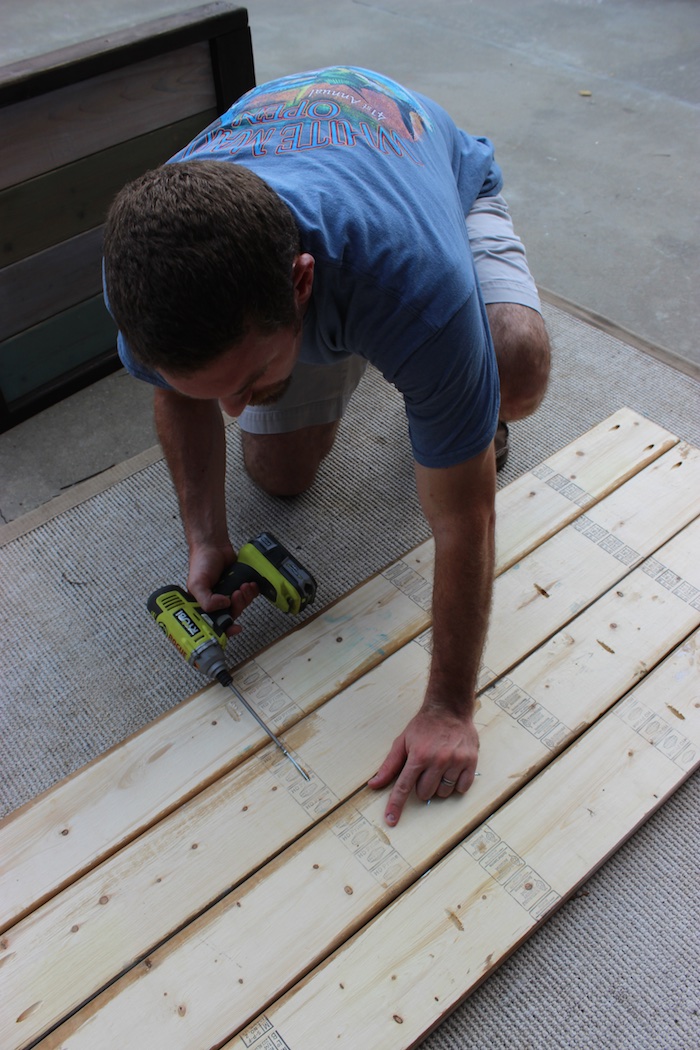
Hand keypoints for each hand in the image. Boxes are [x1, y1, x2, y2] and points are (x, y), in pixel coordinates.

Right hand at [187, 541, 258, 635]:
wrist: (213, 546)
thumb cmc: (201, 564)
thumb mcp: (197, 584)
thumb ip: (206, 600)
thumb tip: (225, 605)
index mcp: (203, 607)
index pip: (215, 625)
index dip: (226, 630)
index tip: (236, 628)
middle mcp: (216, 604)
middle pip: (232, 615)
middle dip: (238, 606)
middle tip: (236, 593)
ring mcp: (228, 595)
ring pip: (242, 606)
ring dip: (245, 598)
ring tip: (243, 585)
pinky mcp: (239, 587)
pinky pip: (249, 596)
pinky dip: (252, 592)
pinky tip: (250, 584)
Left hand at [367, 707, 478, 825]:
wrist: (449, 709)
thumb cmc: (424, 726)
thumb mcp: (402, 742)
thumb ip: (389, 766)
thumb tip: (374, 784)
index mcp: (418, 755)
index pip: (404, 787)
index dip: (396, 805)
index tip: (391, 820)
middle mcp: (438, 760)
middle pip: (425, 793)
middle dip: (421, 785)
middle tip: (424, 769)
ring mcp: (456, 761)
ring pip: (443, 793)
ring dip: (438, 785)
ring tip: (439, 767)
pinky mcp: (471, 761)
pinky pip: (462, 788)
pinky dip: (455, 784)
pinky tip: (452, 769)